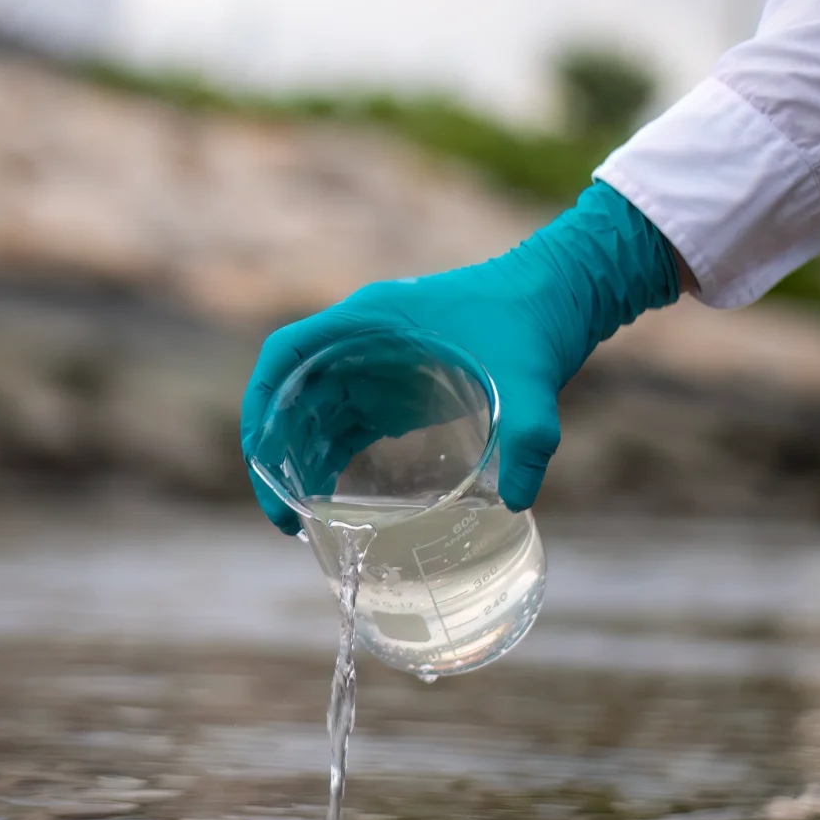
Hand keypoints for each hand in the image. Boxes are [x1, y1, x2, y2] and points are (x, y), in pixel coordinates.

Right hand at [238, 181, 680, 532]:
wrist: (559, 297)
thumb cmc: (534, 322)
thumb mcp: (531, 379)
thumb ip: (528, 436)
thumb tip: (517, 499)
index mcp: (371, 320)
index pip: (286, 354)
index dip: (262, 403)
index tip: (260, 454)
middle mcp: (361, 341)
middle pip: (290, 395)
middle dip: (275, 452)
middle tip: (283, 514)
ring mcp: (376, 365)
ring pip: (313, 415)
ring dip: (298, 462)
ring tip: (299, 521)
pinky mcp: (396, 390)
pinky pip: (345, 426)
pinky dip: (328, 461)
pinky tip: (327, 502)